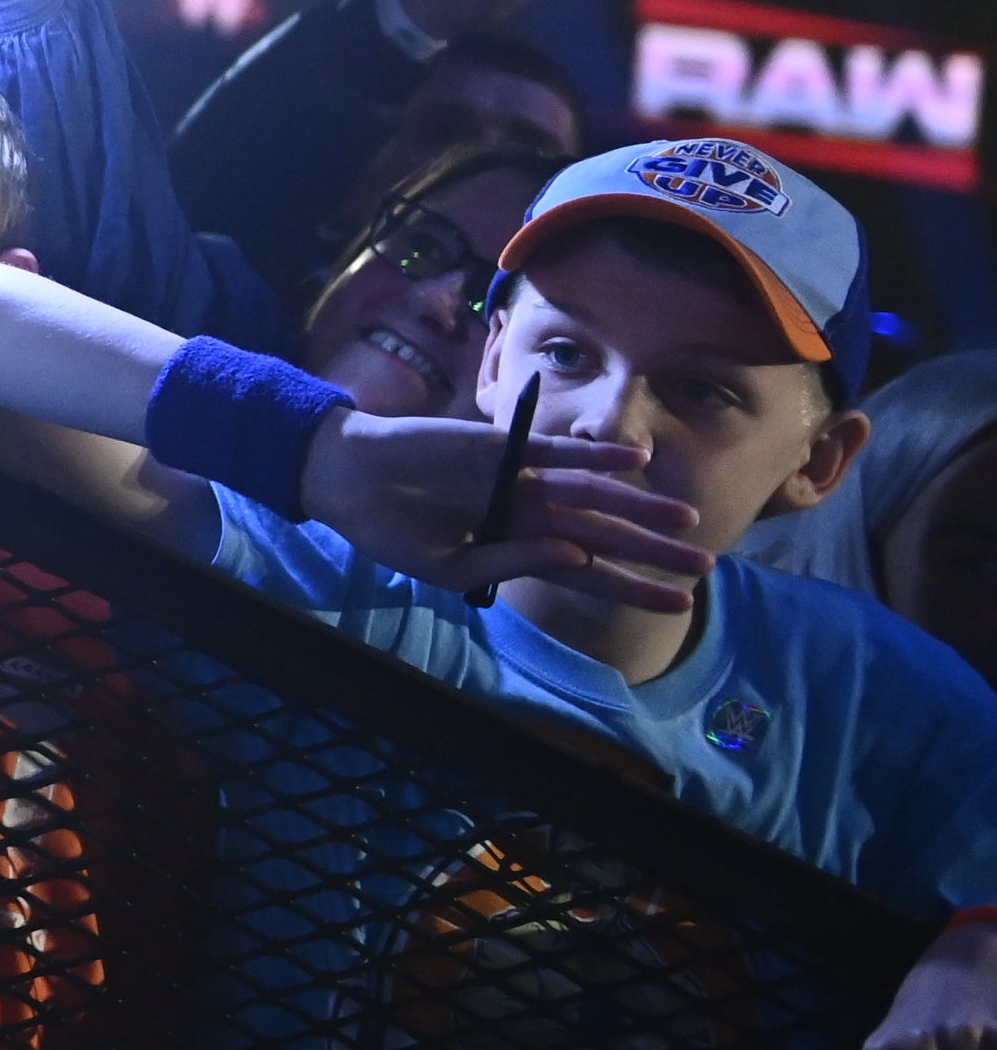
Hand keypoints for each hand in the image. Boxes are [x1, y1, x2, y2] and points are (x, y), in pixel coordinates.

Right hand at [299, 408, 708, 605]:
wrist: (346, 480)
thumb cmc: (389, 530)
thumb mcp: (445, 567)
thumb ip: (507, 563)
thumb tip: (573, 556)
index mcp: (517, 547)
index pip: (588, 571)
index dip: (633, 586)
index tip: (679, 602)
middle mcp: (528, 512)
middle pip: (603, 533)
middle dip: (652, 550)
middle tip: (704, 565)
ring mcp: (518, 478)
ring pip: (592, 493)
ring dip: (638, 504)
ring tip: (686, 521)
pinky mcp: (500, 447)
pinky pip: (556, 450)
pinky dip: (594, 452)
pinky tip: (632, 458)